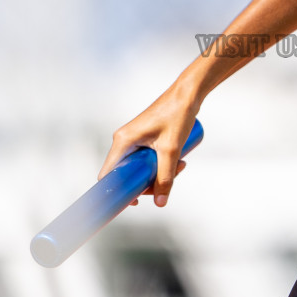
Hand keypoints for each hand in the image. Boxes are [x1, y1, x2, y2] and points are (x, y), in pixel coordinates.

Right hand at [99, 83, 196, 207]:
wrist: (188, 93)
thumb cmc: (177, 115)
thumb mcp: (171, 150)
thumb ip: (165, 177)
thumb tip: (160, 203)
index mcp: (123, 141)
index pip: (109, 173)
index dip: (116, 191)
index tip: (133, 203)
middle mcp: (124, 140)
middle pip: (127, 173)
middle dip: (149, 182)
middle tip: (170, 181)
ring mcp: (134, 138)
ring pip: (140, 166)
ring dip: (159, 172)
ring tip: (181, 166)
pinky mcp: (144, 137)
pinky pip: (147, 158)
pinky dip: (160, 164)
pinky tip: (178, 162)